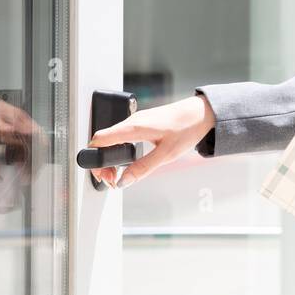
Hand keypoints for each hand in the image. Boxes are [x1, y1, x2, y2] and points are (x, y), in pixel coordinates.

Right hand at [86, 94, 215, 188]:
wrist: (200, 113)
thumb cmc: (186, 128)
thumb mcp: (165, 155)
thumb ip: (142, 168)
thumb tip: (124, 181)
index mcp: (134, 127)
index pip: (100, 139)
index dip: (94, 159)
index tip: (102, 175)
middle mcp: (131, 122)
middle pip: (102, 141)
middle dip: (102, 163)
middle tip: (112, 180)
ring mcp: (135, 121)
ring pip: (111, 139)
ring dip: (109, 157)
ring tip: (117, 174)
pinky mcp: (141, 123)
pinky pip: (120, 136)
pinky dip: (117, 149)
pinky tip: (124, 161)